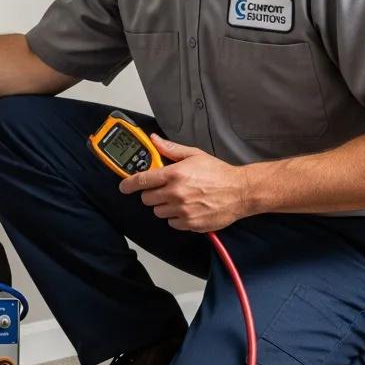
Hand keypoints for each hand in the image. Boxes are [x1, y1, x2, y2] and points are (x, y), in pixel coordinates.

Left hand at [118, 134, 251, 231]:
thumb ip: (170, 149)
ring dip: (164, 206)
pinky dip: (176, 217)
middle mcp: (176, 193)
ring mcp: (182, 210)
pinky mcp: (190, 223)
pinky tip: (187, 208)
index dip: (129, 184)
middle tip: (163, 189)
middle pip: (147, 199)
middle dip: (152, 193)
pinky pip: (172, 223)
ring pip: (158, 212)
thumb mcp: (193, 155)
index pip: (142, 180)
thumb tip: (154, 140)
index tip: (124, 186)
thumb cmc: (218, 173)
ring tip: (179, 198)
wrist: (240, 192)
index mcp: (174, 174)